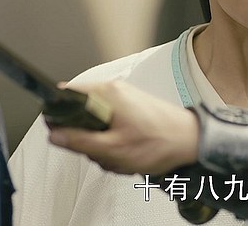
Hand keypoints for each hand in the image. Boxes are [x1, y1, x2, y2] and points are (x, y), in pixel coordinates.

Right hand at [47, 80, 199, 174]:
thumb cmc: (161, 141)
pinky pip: (112, 128)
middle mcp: (115, 92)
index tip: (62, 132)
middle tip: (102, 151)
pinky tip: (129, 154)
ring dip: (103, 147)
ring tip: (121, 155)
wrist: (192, 141)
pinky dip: (116, 144)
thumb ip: (81, 142)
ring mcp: (125, 101)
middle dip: (87, 139)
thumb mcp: (114, 148)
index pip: (67, 94)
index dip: (59, 114)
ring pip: (97, 126)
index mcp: (108, 94)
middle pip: (81, 114)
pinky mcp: (133, 112)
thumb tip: (56, 136)